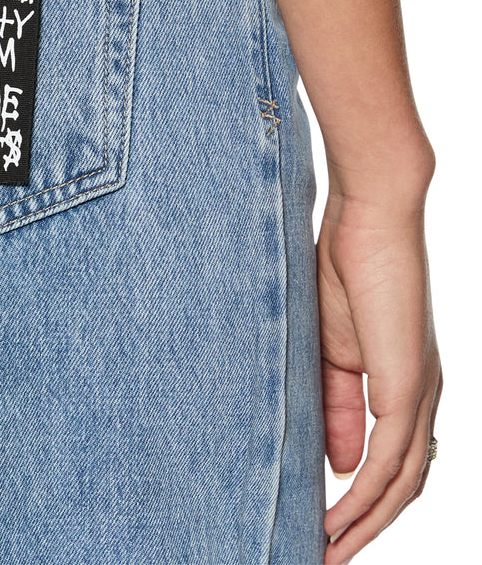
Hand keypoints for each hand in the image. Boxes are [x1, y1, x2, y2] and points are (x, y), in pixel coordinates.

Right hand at [316, 150, 442, 564]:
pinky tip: (337, 520)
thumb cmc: (346, 264)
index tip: (322, 528)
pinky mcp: (407, 384)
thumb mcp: (330, 345)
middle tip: (327, 559)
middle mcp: (422, 396)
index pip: (393, 462)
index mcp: (404, 384)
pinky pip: (393, 459)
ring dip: (365, 526)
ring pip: (404, 483)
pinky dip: (364, 497)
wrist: (369, 213)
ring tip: (327, 555)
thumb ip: (338, 404)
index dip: (362, 502)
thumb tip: (342, 464)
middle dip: (366, 529)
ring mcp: (419, 392)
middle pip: (405, 485)